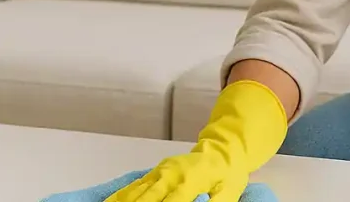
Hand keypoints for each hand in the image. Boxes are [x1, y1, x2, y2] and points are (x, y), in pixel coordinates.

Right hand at [105, 80, 287, 201]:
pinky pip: (132, 188)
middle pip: (145, 201)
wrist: (222, 151)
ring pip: (134, 194)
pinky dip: (120, 198)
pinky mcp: (154, 173)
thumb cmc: (227, 174)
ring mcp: (159, 173)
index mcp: (189, 181)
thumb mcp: (229, 193)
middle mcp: (169, 175)